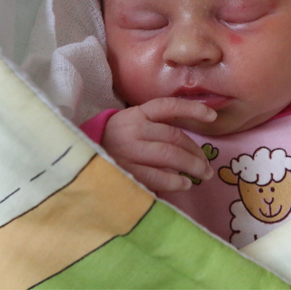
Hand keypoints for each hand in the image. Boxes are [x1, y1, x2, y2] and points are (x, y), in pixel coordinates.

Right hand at [101, 98, 216, 191]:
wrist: (77, 157)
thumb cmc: (114, 142)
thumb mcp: (131, 125)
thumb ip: (156, 127)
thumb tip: (189, 144)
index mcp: (136, 114)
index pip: (169, 106)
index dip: (193, 110)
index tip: (213, 116)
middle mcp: (133, 130)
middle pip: (174, 137)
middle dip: (196, 152)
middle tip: (208, 165)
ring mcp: (127, 151)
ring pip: (169, 156)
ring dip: (191, 166)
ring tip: (202, 175)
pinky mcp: (124, 172)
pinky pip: (156, 176)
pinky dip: (174, 181)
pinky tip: (184, 184)